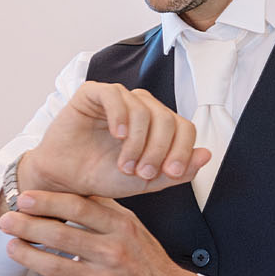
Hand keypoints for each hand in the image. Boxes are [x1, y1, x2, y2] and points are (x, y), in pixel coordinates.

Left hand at [0, 190, 200, 275]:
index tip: (25, 198)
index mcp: (121, 229)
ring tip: (11, 247)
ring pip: (53, 267)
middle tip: (7, 220)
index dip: (47, 202)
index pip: (79, 208)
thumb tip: (72, 192)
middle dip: (27, 226)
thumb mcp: (134, 228)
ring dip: (26, 255)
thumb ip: (105, 210)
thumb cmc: (147, 261)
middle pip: (61, 235)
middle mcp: (113, 254)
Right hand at [17, 82, 209, 200]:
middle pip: (168, 119)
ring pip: (144, 110)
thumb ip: (178, 171)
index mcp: (160, 125)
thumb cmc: (104, 176)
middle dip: (158, 150)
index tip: (169, 173)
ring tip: (124, 164)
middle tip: (141, 173)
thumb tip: (207, 154)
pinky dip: (121, 116)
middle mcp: (143, 107)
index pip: (186, 128)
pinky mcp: (94, 93)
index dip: (182, 150)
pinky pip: (115, 95)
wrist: (66, 180)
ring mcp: (120, 98)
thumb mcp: (147, 182)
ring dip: (137, 142)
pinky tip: (117, 136)